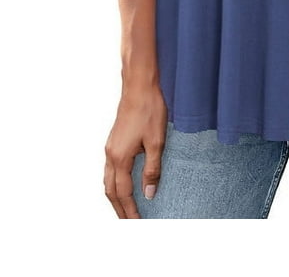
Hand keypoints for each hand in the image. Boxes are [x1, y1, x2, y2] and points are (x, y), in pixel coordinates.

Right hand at [103, 83, 167, 218]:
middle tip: (130, 224)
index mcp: (119, 157)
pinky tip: (124, 184)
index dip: (130, 211)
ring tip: (126, 209)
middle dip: (119, 209)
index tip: (137, 225)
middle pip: (110, 191)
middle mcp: (110, 154)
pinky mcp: (113, 141)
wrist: (139, 86)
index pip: (123, 193)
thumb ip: (152, 169)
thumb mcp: (156, 142)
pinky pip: (110, 169)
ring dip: (115, 197)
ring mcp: (110, 147)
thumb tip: (149, 193)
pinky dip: (115, 183)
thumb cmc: (149, 110)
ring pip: (108, 180)